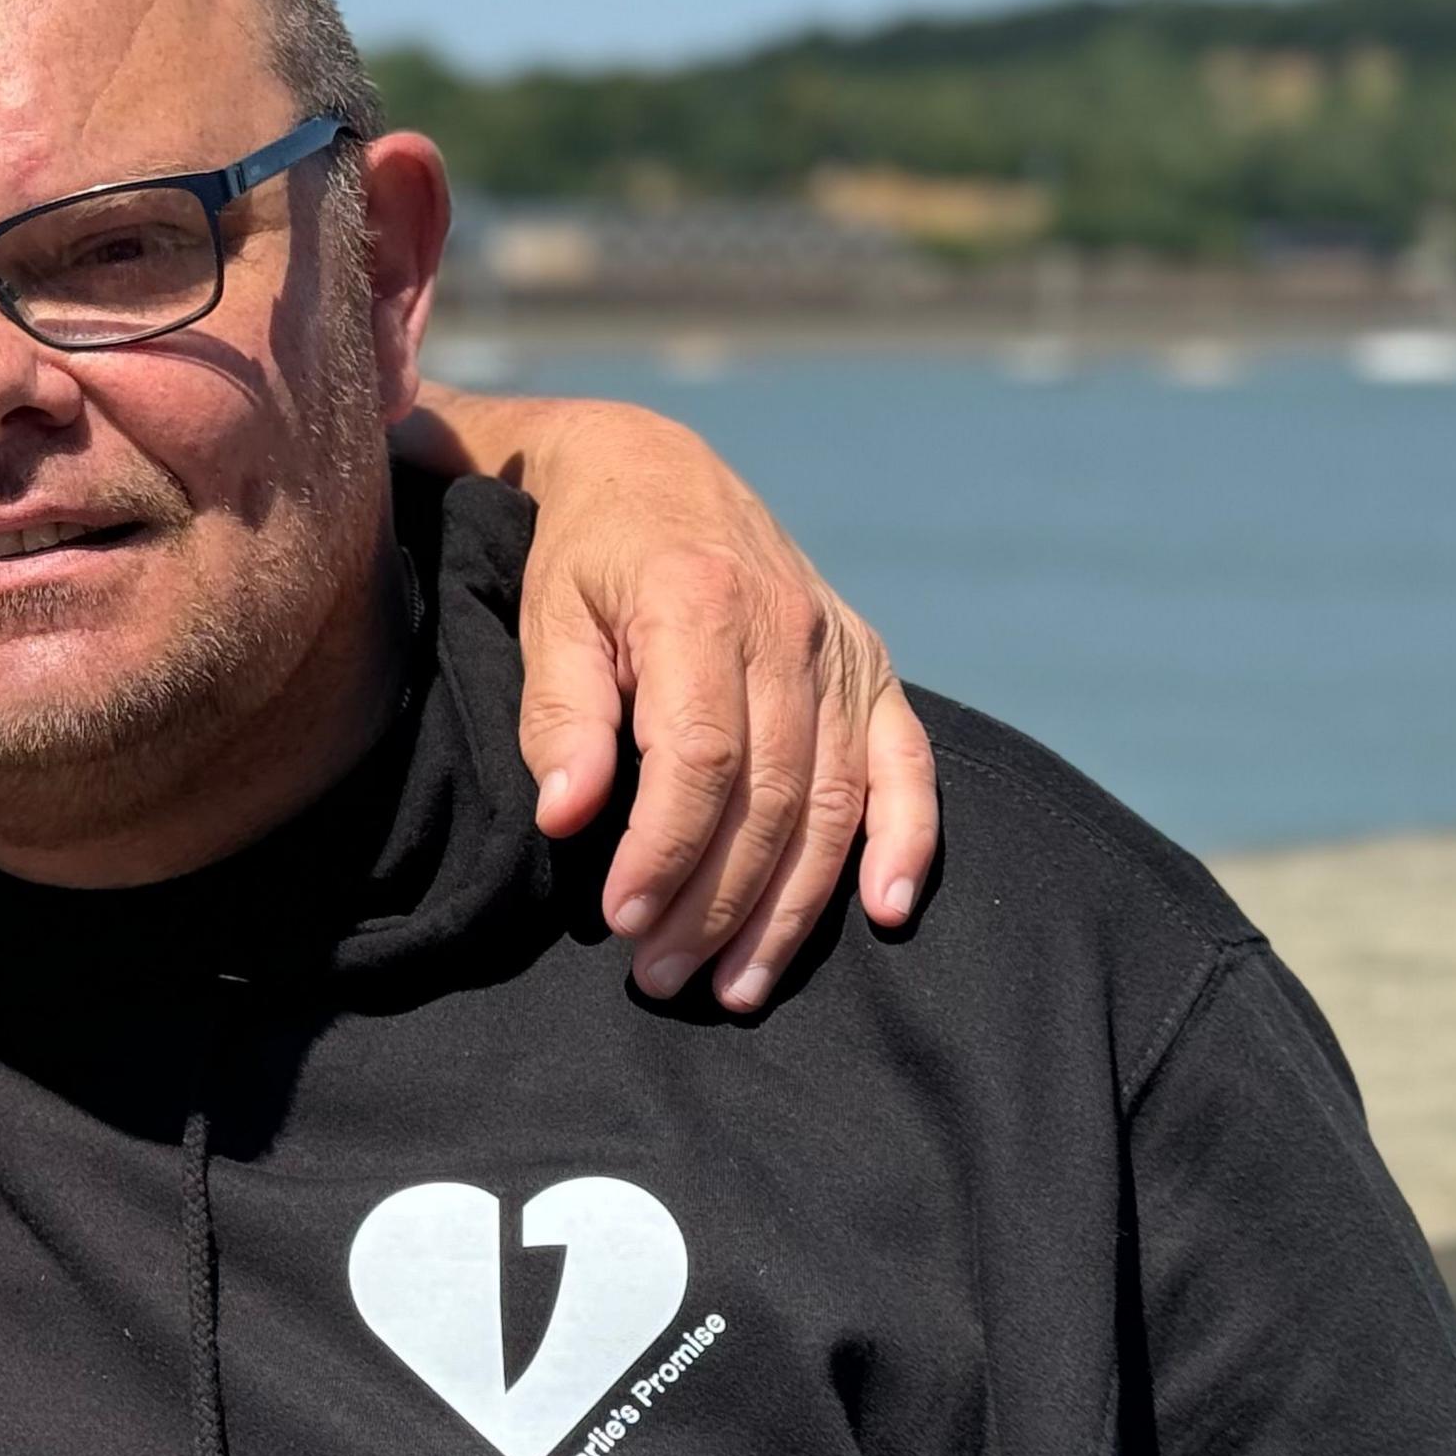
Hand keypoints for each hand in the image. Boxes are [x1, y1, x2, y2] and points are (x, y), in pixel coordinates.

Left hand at [410, 388, 936, 1011]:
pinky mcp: (868, 665)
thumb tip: (566, 815)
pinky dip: (907, 837)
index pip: (701, 757)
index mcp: (700, 605)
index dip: (667, 850)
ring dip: (792, 905)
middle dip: (719, 902)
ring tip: (735, 985)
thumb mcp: (548, 615)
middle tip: (662, 978)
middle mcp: (786, 628)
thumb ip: (559, 712)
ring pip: (835, 799)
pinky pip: (907, 761)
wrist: (652, 470)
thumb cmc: (585, 556)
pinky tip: (886, 910)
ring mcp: (838, 650)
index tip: (625, 920)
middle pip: (773, 795)